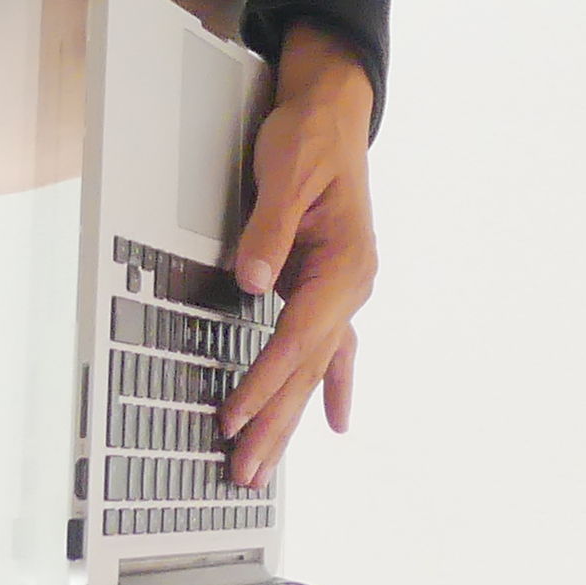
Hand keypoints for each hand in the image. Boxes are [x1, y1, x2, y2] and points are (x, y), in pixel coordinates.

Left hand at [223, 22, 377, 485]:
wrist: (334, 111)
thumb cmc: (311, 137)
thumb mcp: (286, 171)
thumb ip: (270, 230)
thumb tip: (254, 281)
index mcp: (345, 264)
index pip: (299, 338)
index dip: (264, 382)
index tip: (234, 418)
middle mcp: (351, 286)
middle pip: (309, 369)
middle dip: (275, 423)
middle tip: (246, 473)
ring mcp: (343, 291)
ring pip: (315, 368)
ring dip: (289, 418)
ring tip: (264, 466)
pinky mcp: (330, 288)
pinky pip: (332, 350)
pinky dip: (335, 387)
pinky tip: (337, 425)